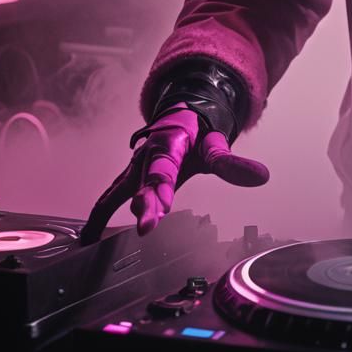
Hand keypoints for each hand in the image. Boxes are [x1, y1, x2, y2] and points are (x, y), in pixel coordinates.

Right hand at [80, 105, 269, 243]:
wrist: (182, 115)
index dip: (162, 188)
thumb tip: (262, 176)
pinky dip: (98, 213)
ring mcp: (135, 165)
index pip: (165, 168)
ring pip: (122, 188)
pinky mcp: (128, 176)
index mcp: (170, 143)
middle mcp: (148, 153)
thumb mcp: (216, 145)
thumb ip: (234, 164)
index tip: (161, 209)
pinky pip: (109, 195)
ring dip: (114, 209)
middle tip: (145, 225)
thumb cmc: (198, 133)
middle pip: (143, 180)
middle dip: (143, 202)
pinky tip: (88, 237)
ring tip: (99, 234)